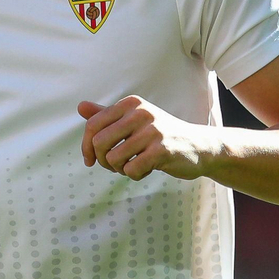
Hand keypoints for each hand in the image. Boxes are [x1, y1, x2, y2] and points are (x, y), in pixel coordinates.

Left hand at [77, 96, 209, 180]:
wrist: (199, 146)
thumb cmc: (160, 135)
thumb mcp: (134, 121)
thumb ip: (107, 115)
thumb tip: (80, 106)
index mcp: (131, 104)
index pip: (93, 125)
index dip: (86, 147)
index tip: (90, 160)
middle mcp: (140, 113)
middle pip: (99, 142)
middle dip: (102, 160)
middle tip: (114, 166)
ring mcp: (152, 131)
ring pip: (113, 158)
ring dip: (119, 169)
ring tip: (133, 166)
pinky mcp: (162, 150)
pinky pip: (131, 170)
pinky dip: (135, 175)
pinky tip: (146, 169)